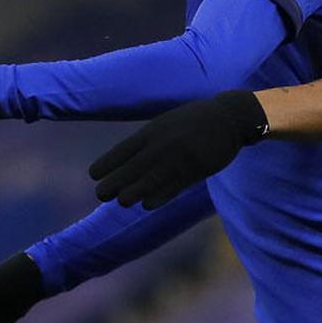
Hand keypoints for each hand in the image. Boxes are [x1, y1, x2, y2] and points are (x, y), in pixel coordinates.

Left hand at [89, 90, 268, 208]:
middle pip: (126, 173)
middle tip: (102, 195)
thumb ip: (147, 140)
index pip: (119, 153)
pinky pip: (168, 192)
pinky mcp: (192, 173)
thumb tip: (124, 160)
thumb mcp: (165, 123)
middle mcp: (159, 147)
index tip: (94, 175)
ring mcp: (175, 161)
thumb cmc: (193, 120)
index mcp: (151, 133)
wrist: (227, 118)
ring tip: (124, 200)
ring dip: (130, 196)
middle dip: (110, 186)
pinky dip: (155, 200)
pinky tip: (147, 204)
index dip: (104, 166)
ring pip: (144, 186)